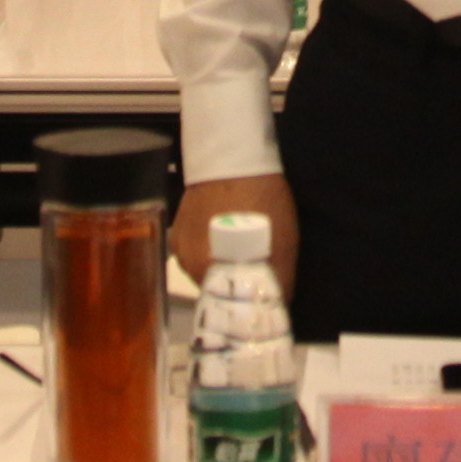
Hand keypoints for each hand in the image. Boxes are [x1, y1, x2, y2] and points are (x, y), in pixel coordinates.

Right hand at [184, 170, 296, 298]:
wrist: (234, 155)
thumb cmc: (260, 202)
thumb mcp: (282, 245)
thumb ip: (278, 281)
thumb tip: (280, 305)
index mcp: (206, 272)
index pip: (227, 305)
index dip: (246, 304)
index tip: (262, 299)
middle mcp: (185, 263)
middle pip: (216, 287)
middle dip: (235, 283)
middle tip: (258, 270)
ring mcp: (178, 243)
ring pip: (206, 266)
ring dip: (223, 263)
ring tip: (244, 248)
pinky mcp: (178, 224)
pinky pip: (198, 247)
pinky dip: (213, 246)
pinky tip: (228, 232)